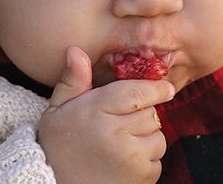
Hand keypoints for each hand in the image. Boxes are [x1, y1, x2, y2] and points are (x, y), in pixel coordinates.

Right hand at [38, 46, 174, 183]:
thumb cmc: (57, 147)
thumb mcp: (57, 111)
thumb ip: (72, 81)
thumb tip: (75, 50)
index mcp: (95, 111)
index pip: (137, 91)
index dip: (156, 88)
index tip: (166, 88)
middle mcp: (115, 133)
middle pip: (151, 113)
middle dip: (143, 115)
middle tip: (122, 124)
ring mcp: (131, 157)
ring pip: (158, 137)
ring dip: (147, 139)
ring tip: (121, 145)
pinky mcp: (141, 177)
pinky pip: (157, 161)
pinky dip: (146, 161)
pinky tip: (124, 164)